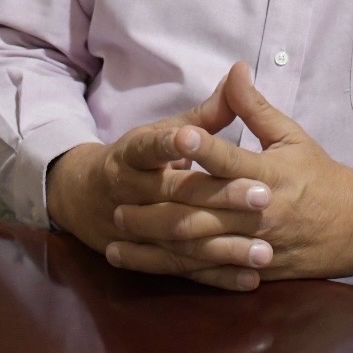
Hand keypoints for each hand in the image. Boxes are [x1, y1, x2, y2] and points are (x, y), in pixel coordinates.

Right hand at [47, 72, 271, 286]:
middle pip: (174, 195)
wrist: (86, 197)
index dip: (171, 143)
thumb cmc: (141, 157)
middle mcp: (129, 192)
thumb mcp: (165, 129)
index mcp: (131, 154)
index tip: (196, 137)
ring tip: (265, 249)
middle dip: (219, 196)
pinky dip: (218, 276)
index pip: (150, 147)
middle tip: (264, 195)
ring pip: (181, 238)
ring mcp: (137, 229)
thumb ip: (206, 113)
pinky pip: (185, 270)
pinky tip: (250, 278)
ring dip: (224, 245)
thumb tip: (240, 74)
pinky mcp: (151, 257)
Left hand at [108, 62, 352, 285]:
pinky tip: (136, 261)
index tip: (177, 135)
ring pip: (198, 245)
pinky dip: (169, 267)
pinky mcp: (251, 268)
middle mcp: (260, 213)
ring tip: (119, 230)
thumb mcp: (292, 135)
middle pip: (205, 209)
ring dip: (155, 241)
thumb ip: (255, 107)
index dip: (205, 147)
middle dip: (162, 204)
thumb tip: (235, 70)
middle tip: (122, 197)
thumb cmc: (319, 175)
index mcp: (271, 176)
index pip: (231, 161)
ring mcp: (255, 245)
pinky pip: (204, 271)